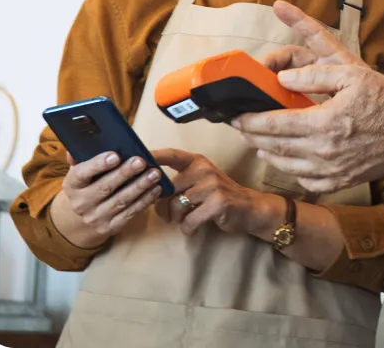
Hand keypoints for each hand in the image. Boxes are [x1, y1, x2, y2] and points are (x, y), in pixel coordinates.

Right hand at [50, 151, 162, 248]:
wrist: (85, 215)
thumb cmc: (90, 182)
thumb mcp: (82, 169)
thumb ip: (82, 155)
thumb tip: (82, 140)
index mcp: (72, 185)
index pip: (82, 173)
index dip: (98, 164)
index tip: (116, 155)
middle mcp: (80, 204)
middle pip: (105, 187)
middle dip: (125, 173)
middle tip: (141, 161)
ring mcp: (95, 218)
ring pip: (120, 201)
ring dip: (140, 186)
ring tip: (155, 174)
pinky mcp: (110, 227)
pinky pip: (130, 213)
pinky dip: (145, 200)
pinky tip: (156, 189)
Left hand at [153, 148, 274, 236]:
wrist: (248, 208)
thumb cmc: (218, 196)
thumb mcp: (200, 182)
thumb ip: (179, 182)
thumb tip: (150, 191)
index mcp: (197, 161)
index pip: (172, 155)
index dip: (154, 156)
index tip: (135, 158)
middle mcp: (204, 169)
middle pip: (168, 189)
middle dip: (164, 207)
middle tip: (169, 215)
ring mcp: (212, 185)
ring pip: (177, 206)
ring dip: (177, 219)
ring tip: (185, 220)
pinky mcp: (217, 203)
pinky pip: (189, 220)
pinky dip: (188, 228)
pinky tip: (194, 227)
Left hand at [231, 1, 383, 193]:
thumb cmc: (383, 99)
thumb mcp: (350, 75)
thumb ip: (312, 77)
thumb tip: (281, 79)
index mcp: (324, 123)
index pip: (274, 124)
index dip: (250, 120)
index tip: (236, 115)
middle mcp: (324, 151)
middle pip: (274, 146)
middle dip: (251, 135)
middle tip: (239, 127)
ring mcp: (331, 171)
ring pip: (285, 166)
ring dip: (266, 153)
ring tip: (256, 142)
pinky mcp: (340, 183)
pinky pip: (305, 181)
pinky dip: (290, 171)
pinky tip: (286, 160)